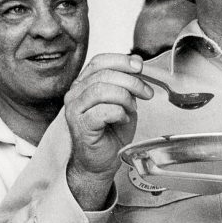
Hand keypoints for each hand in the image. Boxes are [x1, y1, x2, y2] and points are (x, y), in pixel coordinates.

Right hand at [63, 53, 152, 208]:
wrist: (100, 162)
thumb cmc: (109, 133)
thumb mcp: (123, 101)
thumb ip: (126, 82)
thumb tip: (136, 61)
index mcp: (84, 84)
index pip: (99, 61)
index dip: (121, 60)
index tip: (140, 67)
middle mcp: (75, 94)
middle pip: (103, 74)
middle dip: (131, 81)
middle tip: (146, 93)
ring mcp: (75, 109)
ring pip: (102, 90)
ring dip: (125, 98)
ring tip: (132, 109)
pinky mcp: (80, 125)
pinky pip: (102, 111)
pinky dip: (119, 113)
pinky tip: (123, 119)